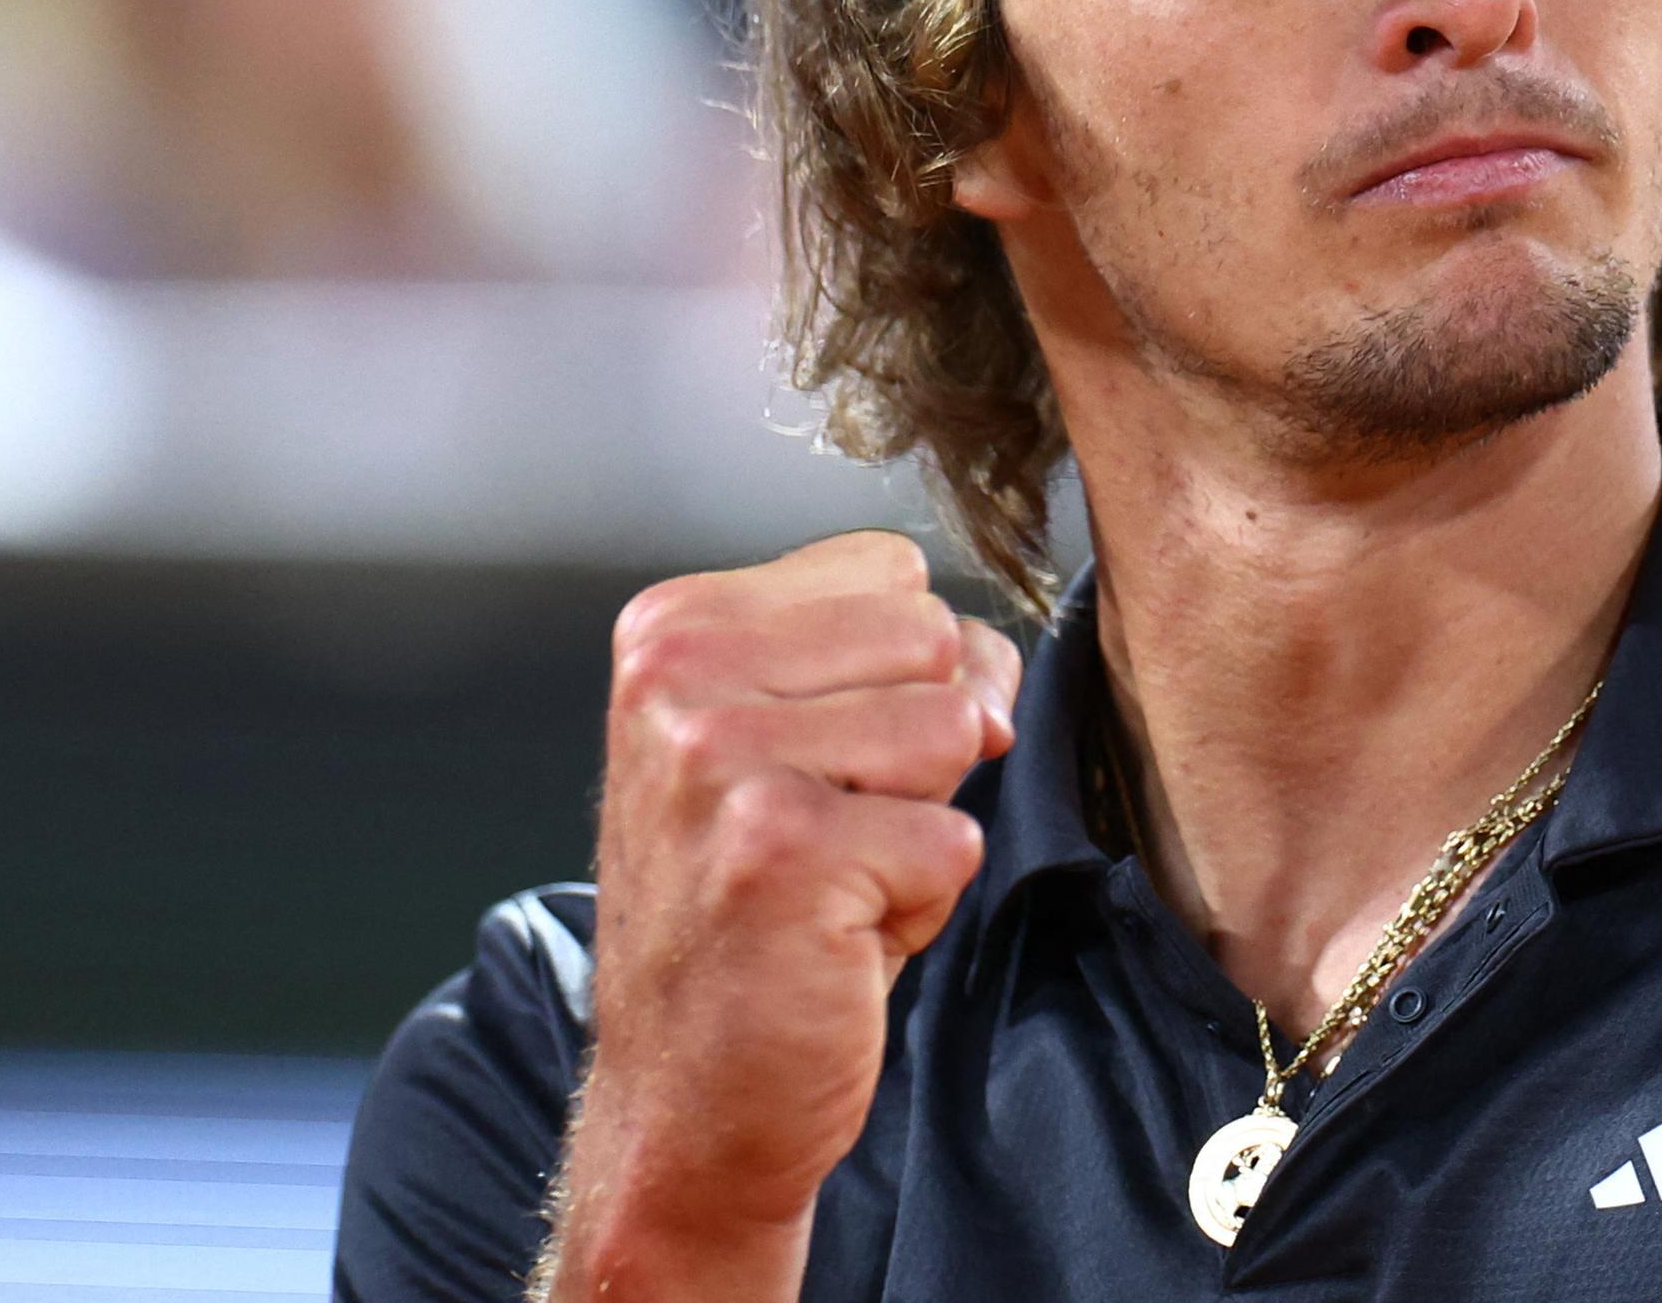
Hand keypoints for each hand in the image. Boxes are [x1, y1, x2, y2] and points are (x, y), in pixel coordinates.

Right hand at [541, 531, 1019, 1300]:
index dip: (901, 674)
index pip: (890, 569)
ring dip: (923, 826)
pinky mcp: (783, 852)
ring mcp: (722, 762)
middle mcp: (680, 679)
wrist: (687, 1091)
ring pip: (952, 731)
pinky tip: (836, 939)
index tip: (822, 762)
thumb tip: (988, 661)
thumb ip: (886, 662)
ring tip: (834, 883)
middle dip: (921, 747)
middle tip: (831, 834)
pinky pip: (952, 840)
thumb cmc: (750, 912)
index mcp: (673, 627)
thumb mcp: (793, 743)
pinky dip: (921, 903)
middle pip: (932, 638)